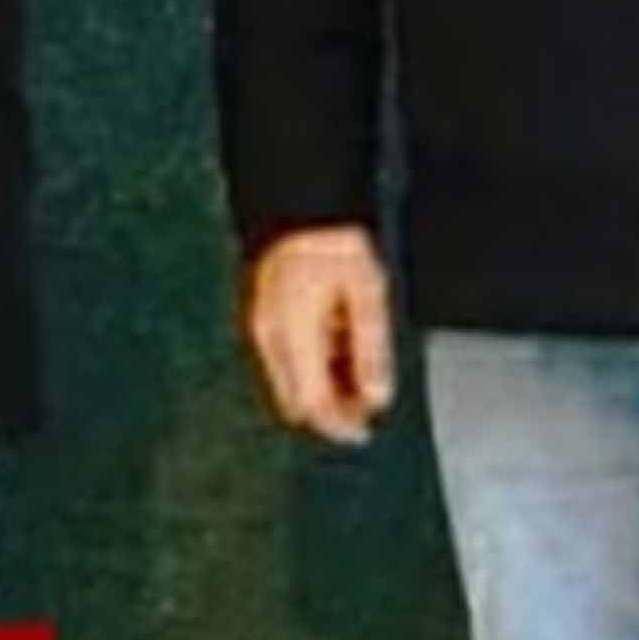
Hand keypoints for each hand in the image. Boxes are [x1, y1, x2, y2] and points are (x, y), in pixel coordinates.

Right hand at [244, 225, 397, 444]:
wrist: (300, 207)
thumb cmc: (333, 245)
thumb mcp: (367, 298)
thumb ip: (372, 351)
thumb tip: (378, 397)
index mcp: (294, 336)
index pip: (312, 404)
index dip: (339, 426)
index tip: (363, 433)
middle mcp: (270, 338)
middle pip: (295, 401)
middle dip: (329, 411)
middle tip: (363, 404)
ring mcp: (260, 328)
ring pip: (288, 383)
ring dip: (320, 389)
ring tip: (354, 371)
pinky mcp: (261, 318)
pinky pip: (283, 361)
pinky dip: (309, 368)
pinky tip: (333, 348)